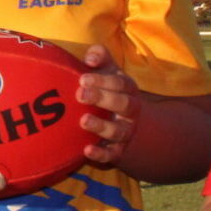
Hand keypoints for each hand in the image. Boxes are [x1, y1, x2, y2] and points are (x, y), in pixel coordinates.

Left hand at [76, 44, 141, 166]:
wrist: (123, 119)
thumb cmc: (107, 87)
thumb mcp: (107, 69)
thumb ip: (99, 56)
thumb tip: (90, 58)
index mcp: (128, 89)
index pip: (120, 83)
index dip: (103, 81)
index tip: (82, 78)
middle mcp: (130, 110)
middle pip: (123, 104)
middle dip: (102, 98)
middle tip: (80, 94)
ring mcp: (126, 131)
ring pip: (119, 131)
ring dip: (101, 126)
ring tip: (82, 121)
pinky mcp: (118, 150)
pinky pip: (112, 155)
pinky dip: (101, 154)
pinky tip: (87, 150)